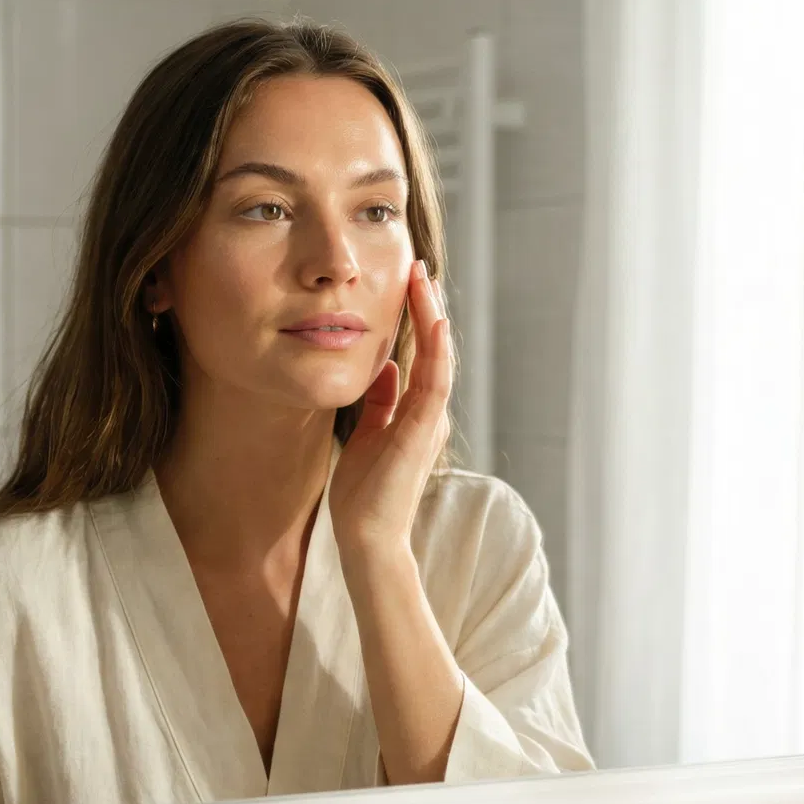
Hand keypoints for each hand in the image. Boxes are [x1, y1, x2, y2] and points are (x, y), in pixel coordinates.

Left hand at [330, 261, 452, 560]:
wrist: (366, 537)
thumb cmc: (364, 493)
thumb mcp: (368, 434)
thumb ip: (380, 401)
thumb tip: (384, 367)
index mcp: (416, 412)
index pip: (421, 354)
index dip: (416, 317)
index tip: (408, 283)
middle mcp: (429, 412)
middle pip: (434, 348)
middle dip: (426, 307)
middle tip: (419, 267)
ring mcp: (429, 422)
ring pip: (438, 358)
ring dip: (432, 318)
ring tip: (424, 280)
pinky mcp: (422, 433)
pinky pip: (435, 384)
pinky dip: (437, 352)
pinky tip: (434, 322)